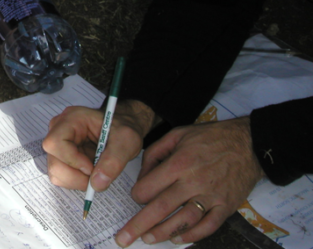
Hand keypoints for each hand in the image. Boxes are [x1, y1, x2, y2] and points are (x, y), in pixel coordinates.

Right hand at [42, 100, 154, 191]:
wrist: (119, 132)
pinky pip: (60, 177)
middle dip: (77, 176)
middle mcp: (58, 130)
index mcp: (71, 119)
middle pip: (54, 161)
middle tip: (97, 177)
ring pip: (56, 172)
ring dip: (77, 180)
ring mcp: (57, 145)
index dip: (71, 159)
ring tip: (96, 173)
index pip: (55, 142)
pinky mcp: (59, 158)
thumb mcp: (126, 141)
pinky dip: (76, 181)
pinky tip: (90, 173)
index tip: (91, 168)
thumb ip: (114, 161)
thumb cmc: (121, 130)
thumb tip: (97, 184)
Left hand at [115, 117, 263, 246]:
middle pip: (161, 208)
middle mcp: (194, 182)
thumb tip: (142, 177)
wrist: (250, 143)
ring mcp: (211, 197)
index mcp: (179, 164)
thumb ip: (154, 153)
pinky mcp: (226, 206)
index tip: (136, 197)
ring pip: (183, 220)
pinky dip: (192, 235)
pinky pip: (208, 226)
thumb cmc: (211, 138)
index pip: (149, 188)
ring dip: (163, 232)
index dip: (137, 195)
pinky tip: (178, 238)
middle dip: (139, 225)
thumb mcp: (177, 134)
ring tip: (148, 239)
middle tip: (124, 238)